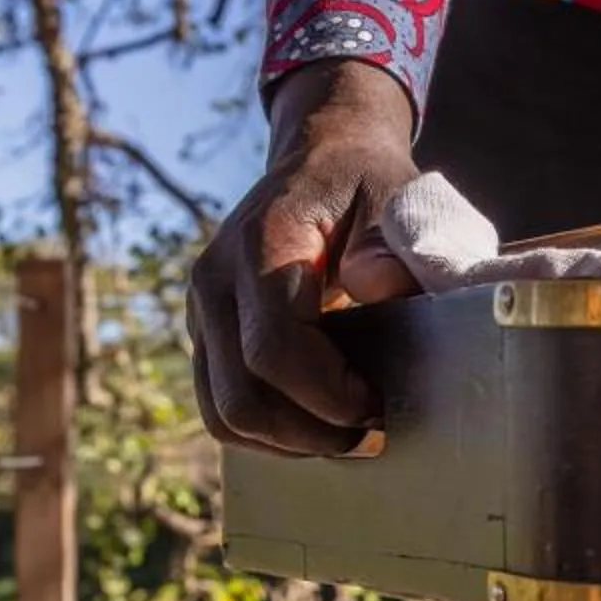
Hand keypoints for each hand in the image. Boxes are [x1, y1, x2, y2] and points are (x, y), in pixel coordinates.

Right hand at [187, 60, 421, 454]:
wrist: (322, 159)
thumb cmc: (368, 183)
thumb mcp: (399, 197)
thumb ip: (396, 244)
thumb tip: (376, 287)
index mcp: (260, 244)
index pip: (274, 349)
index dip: (328, 395)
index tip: (380, 403)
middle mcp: (215, 280)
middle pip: (241, 397)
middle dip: (311, 432)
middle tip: (372, 434)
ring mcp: (202, 309)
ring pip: (223, 413)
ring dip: (289, 441)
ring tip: (349, 434)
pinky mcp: (206, 334)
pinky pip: (221, 404)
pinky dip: (269, 431)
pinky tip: (320, 423)